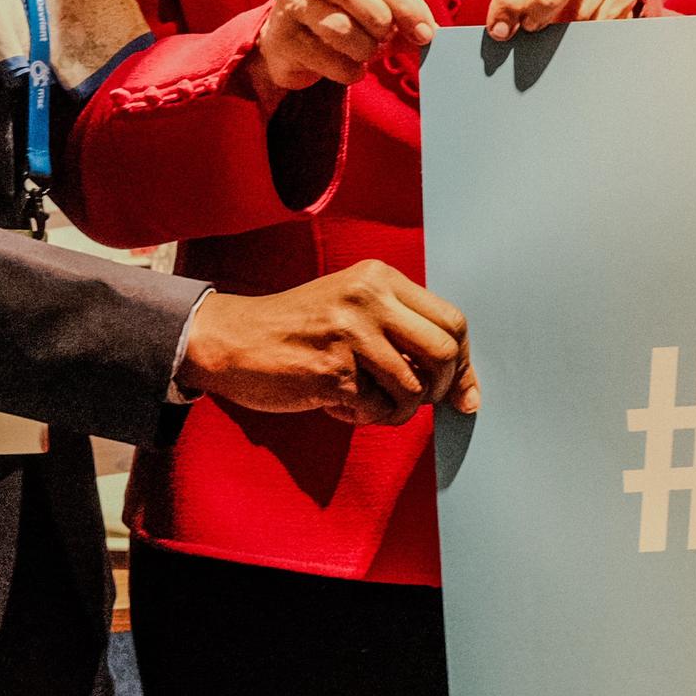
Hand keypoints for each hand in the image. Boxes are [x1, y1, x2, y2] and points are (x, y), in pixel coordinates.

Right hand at [181, 261, 475, 424]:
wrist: (229, 339)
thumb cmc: (299, 330)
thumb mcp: (354, 308)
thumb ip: (404, 332)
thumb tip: (466, 390)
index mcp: (379, 278)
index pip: (452, 321)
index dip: (463, 363)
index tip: (459, 391)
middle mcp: (369, 298)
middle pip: (445, 352)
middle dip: (443, 388)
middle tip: (419, 401)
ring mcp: (351, 334)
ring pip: (414, 388)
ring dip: (398, 410)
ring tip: (366, 403)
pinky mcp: (332, 370)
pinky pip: (377, 408)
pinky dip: (363, 417)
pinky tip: (335, 404)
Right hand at [254, 0, 435, 95]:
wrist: (296, 38)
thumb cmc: (349, 11)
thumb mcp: (379, 0)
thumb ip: (406, 12)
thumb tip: (431, 34)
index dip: (405, 5)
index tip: (425, 32)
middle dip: (380, 22)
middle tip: (390, 39)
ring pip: (338, 28)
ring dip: (365, 48)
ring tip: (367, 50)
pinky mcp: (279, 36)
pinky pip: (327, 60)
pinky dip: (350, 70)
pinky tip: (351, 65)